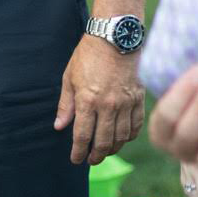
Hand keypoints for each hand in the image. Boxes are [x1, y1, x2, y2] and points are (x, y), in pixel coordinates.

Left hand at [55, 33, 144, 163]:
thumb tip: (59, 126)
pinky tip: (122, 138)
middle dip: (96, 156)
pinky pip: (135, 125)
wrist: (115, 36)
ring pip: (121, 137)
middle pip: (103, 142)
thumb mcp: (69, 77)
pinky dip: (129, 136)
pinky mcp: (139, 98)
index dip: (78, 152)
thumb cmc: (88, 55)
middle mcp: (108, 105)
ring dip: (112, 149)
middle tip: (91, 160)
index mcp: (87, 100)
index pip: (82, 136)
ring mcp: (126, 103)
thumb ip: (65, 104)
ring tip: (105, 151)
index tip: (75, 159)